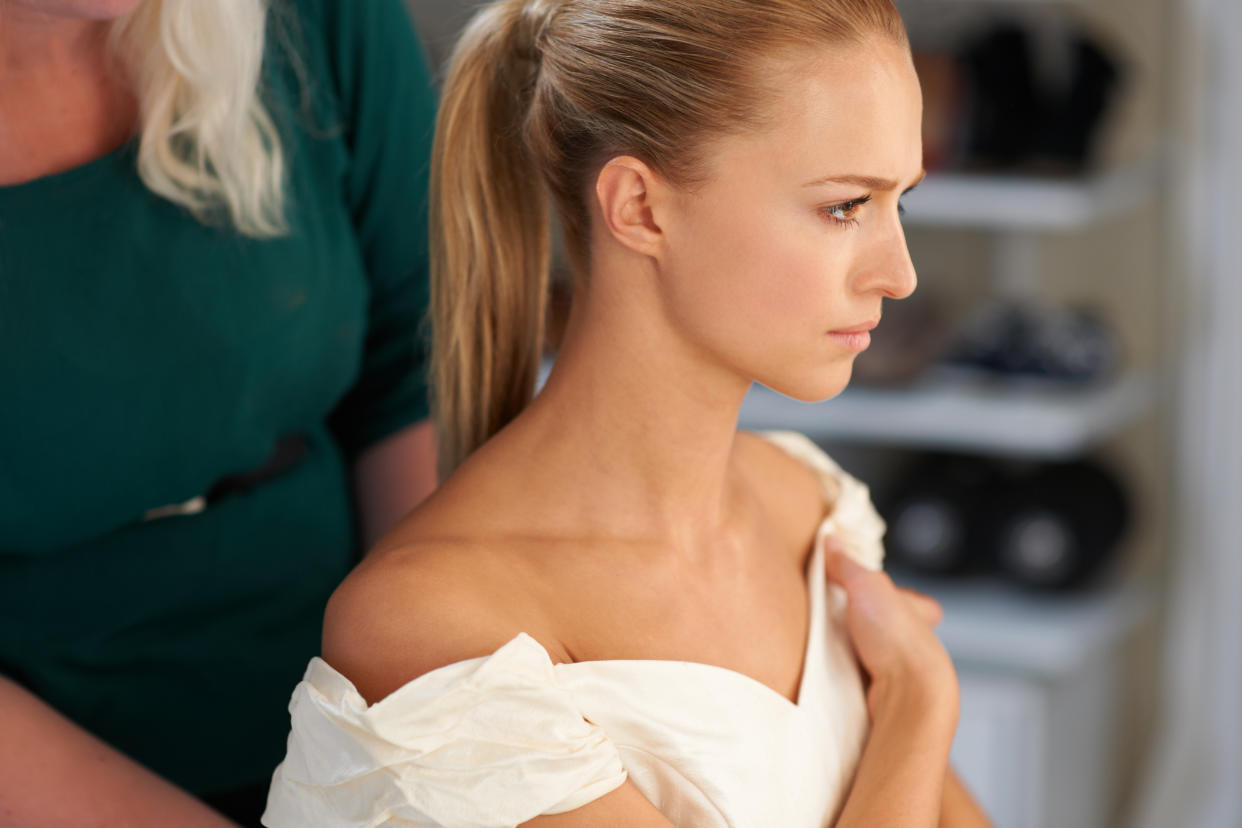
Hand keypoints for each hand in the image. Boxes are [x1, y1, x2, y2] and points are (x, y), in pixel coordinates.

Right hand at [824, 540, 957, 719]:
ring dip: (850, 649)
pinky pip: (859, 678)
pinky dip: (844, 673)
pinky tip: (828, 669)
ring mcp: (898, 671)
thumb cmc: (898, 639)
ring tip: (824, 642)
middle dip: (862, 622)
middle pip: (885, 627)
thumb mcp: (867, 585)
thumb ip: (847, 565)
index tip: (866, 588)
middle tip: (833, 615)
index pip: (909, 599)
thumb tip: (831, 541)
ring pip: (871, 654)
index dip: (893, 594)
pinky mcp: (881, 694)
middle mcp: (912, 642)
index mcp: (917, 613)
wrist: (909, 694)